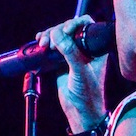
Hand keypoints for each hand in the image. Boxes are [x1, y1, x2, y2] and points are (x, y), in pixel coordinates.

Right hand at [35, 14, 106, 131]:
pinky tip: (39, 42)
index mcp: (95, 48)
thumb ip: (70, 52)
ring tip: (43, 44)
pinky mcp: (61, 61)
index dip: (74, 24)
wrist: (80, 111)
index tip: (65, 32)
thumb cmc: (87, 93)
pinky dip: (45, 42)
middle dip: (57, 31)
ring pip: (59, 36)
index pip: (86, 26)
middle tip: (49, 43)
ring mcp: (72, 54)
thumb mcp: (80, 71)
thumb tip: (57, 34)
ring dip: (49, 36)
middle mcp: (84, 48)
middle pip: (69, 29)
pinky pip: (52, 46)